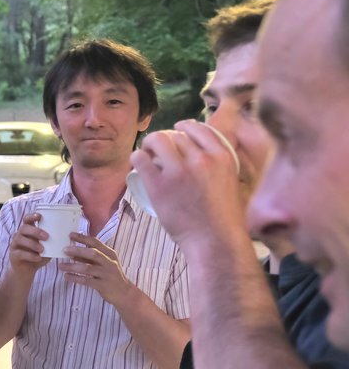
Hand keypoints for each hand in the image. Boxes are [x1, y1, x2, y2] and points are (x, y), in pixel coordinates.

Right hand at [9, 213, 51, 273]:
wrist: (26, 272)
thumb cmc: (37, 257)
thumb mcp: (46, 248)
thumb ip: (52, 242)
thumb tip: (66, 237)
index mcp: (27, 232)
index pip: (26, 220)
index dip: (31, 216)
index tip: (39, 216)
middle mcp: (19, 236)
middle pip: (24, 228)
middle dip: (35, 231)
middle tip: (47, 237)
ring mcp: (14, 245)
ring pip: (20, 239)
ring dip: (33, 243)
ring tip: (42, 249)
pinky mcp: (13, 256)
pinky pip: (20, 253)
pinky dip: (31, 255)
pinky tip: (38, 258)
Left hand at [60, 233, 134, 305]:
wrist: (123, 293)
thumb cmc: (110, 275)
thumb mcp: (104, 263)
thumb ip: (91, 256)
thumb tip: (73, 249)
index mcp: (110, 254)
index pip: (96, 243)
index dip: (83, 238)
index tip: (70, 234)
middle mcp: (109, 262)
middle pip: (93, 254)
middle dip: (78, 251)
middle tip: (64, 250)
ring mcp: (106, 274)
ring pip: (87, 268)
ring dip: (72, 266)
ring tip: (60, 265)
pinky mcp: (102, 285)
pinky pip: (86, 280)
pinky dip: (75, 278)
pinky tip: (66, 276)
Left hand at [131, 121, 243, 247]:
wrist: (214, 240)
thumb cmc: (223, 216)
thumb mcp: (231, 180)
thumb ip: (218, 163)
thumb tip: (200, 150)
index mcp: (223, 156)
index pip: (200, 128)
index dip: (186, 128)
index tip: (178, 133)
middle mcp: (202, 159)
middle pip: (177, 134)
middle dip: (167, 138)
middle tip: (160, 150)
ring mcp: (179, 171)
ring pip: (157, 140)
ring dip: (150, 144)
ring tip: (148, 153)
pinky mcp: (159, 185)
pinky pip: (140, 158)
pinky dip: (137, 157)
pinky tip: (139, 162)